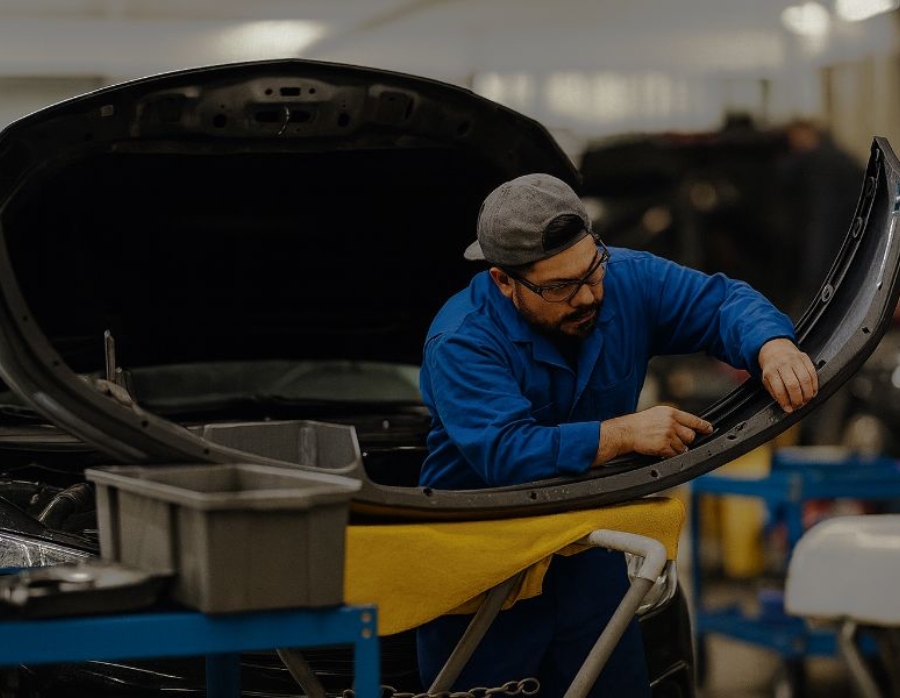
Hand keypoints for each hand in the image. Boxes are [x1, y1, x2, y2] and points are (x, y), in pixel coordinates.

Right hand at [597, 406, 713, 462]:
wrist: (626, 431)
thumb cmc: (640, 423)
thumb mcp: (657, 413)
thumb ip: (673, 418)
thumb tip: (687, 425)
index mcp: (671, 413)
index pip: (693, 420)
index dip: (703, 426)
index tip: (709, 429)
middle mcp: (671, 423)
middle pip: (690, 436)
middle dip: (686, 440)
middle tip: (676, 440)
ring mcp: (668, 434)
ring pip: (683, 447)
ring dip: (677, 449)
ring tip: (664, 444)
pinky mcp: (663, 446)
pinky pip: (674, 454)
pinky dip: (670, 455)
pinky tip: (661, 450)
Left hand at [758, 338, 817, 412]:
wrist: (776, 348)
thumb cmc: (772, 367)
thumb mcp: (767, 379)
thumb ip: (775, 393)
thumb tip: (787, 407)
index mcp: (770, 370)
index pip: (779, 389)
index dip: (785, 401)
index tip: (788, 409)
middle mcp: (782, 364)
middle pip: (793, 385)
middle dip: (797, 399)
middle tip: (798, 406)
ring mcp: (794, 359)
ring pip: (805, 379)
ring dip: (807, 393)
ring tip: (806, 400)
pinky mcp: (804, 357)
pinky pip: (813, 373)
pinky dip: (814, 385)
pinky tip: (813, 392)